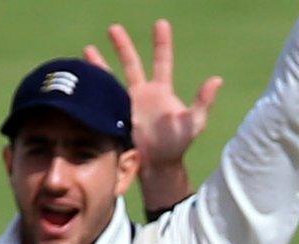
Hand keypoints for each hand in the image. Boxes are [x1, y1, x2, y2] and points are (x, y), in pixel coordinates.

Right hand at [85, 20, 222, 169]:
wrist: (157, 164)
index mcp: (161, 90)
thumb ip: (203, 101)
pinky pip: (101, 98)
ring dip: (99, 64)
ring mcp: (127, 103)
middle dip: (122, 45)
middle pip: (131, 63)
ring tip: (87, 49)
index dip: (162, 42)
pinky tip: (82, 77)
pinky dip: (93, 87)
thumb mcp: (194, 122)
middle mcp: (142, 93)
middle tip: (113, 28)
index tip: (161, 24)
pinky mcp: (114, 115)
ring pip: (111, 78)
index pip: (162, 60)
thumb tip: (217, 79)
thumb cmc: (178, 144)